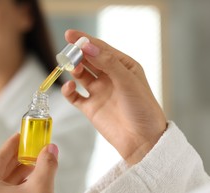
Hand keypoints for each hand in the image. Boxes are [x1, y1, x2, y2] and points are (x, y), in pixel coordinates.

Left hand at [0, 134, 58, 192]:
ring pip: (2, 188)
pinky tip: (31, 184)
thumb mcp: (41, 185)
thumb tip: (50, 148)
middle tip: (31, 149)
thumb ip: (45, 163)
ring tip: (35, 165)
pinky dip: (17, 189)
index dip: (11, 145)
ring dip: (19, 175)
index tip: (20, 136)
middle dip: (17, 160)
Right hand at [62, 30, 166, 164]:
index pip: (101, 49)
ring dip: (73, 69)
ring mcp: (100, 92)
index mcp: (123, 67)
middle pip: (89, 60)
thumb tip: (87, 47)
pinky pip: (75, 96)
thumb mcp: (127, 81)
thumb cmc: (142, 109)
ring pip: (81, 75)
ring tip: (69, 67)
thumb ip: (107, 63)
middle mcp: (110, 77)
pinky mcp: (91, 107)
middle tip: (67, 51)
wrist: (143, 140)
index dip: (85, 40)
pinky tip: (69, 87)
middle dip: (77, 54)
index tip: (69, 34)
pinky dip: (69, 90)